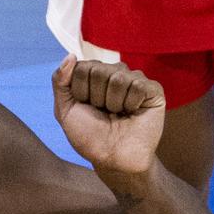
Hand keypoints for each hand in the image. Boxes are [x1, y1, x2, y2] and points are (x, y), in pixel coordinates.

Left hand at [52, 55, 164, 174]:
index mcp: (93, 75)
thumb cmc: (88, 136)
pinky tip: (132, 113)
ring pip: (118, 77)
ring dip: (112, 103)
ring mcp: (134, 79)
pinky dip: (130, 105)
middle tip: (104, 113)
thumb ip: (60, 81)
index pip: (81, 67)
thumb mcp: (64, 110)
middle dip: (96, 98)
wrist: (112, 158)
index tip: (86, 107)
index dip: (80, 92)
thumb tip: (70, 55)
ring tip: (117, 114)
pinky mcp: (153, 90)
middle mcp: (114, 73)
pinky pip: (138, 85)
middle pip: (98, 70)